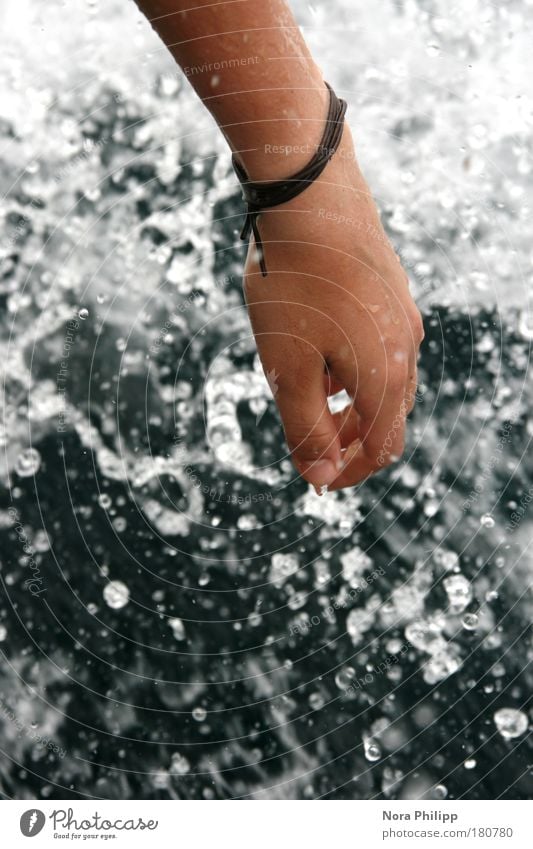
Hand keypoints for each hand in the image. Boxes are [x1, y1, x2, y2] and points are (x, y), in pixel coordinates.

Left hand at [243, 127, 423, 491]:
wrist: (310, 195)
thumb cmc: (293, 285)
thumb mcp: (287, 367)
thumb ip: (305, 428)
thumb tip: (320, 477)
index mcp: (385, 378)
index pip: (381, 449)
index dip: (348, 472)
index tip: (314, 475)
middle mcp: (406, 350)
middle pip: (387, 417)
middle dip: (348, 439)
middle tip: (309, 440)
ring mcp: (404, 317)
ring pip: (385, 381)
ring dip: (351, 403)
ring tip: (311, 395)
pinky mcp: (393, 292)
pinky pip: (382, 347)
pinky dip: (355, 368)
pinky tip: (321, 350)